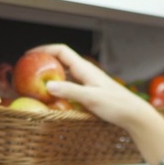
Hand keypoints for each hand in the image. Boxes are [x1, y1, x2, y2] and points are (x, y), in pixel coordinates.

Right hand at [28, 44, 163, 164]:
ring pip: (65, 73)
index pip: (61, 51)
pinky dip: (59, 87)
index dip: (44, 49)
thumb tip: (48, 86)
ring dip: (51, 75)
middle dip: (44, 62)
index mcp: (85, 69)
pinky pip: (70, 85)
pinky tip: (54, 96)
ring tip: (36, 83)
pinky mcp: (91, 92)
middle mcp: (86, 73)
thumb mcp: (91, 98)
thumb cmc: (117, 105)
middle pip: (61, 61)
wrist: (134, 115)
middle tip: (29, 70)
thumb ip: (70, 91)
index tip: (29, 54)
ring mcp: (88, 82)